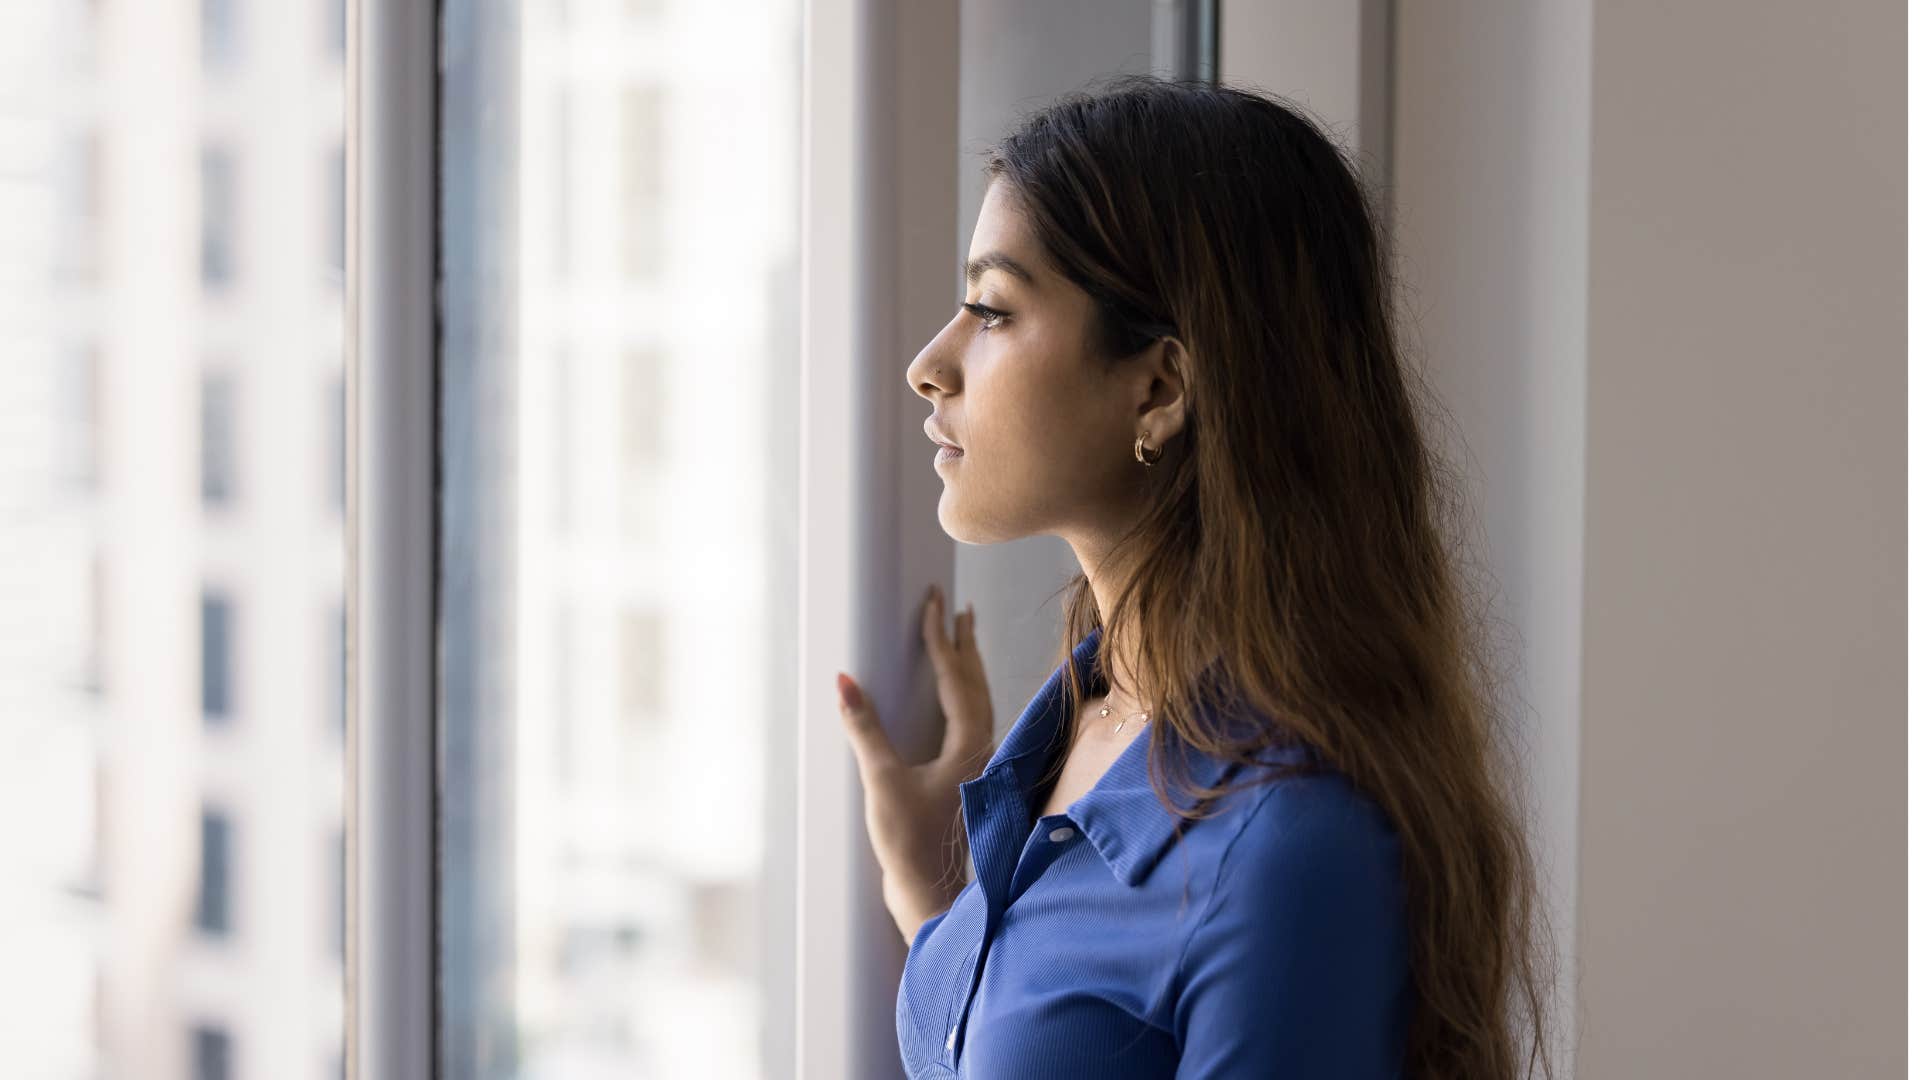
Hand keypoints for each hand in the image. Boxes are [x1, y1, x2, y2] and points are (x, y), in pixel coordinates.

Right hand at [836, 584, 994, 936]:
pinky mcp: (968, 781)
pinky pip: (974, 723)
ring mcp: (979, 767)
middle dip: (965, 645)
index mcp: (971, 745)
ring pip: (980, 704)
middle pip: (977, 684)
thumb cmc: (912, 845)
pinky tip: (956, 700)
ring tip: (962, 640)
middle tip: (958, 608)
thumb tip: (844, 681)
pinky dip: (966, 697)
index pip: (956, 678)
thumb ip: (865, 729)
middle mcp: (984, 751)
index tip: (932, 604)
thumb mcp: (882, 782)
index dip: (941, 639)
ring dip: (969, 668)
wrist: (933, 897)